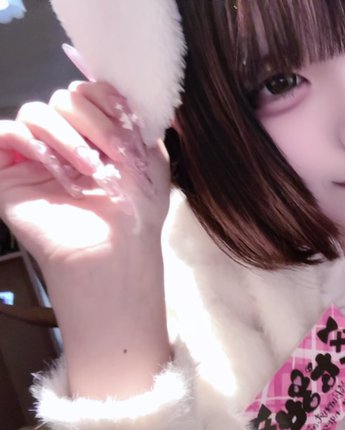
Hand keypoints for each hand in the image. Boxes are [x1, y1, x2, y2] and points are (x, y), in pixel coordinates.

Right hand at [0, 82, 172, 397]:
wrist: (115, 251)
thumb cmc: (137, 210)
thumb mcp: (152, 159)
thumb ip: (137, 120)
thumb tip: (117, 86)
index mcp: (97, 133)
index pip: (91, 90)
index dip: (106, 100)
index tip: (127, 127)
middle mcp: (66, 140)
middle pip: (64, 97)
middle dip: (92, 123)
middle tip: (111, 157)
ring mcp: (36, 156)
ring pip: (36, 111)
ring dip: (67, 137)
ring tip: (87, 170)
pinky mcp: (8, 174)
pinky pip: (5, 133)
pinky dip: (32, 143)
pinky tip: (54, 167)